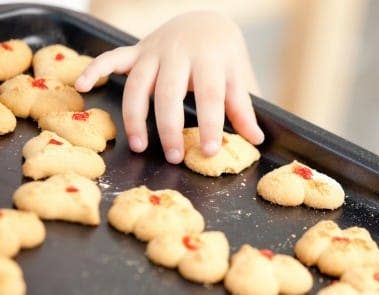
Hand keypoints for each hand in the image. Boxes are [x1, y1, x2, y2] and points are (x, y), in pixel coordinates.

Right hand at [75, 11, 263, 163]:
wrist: (206, 20)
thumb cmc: (224, 57)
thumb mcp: (238, 77)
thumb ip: (243, 108)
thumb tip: (257, 139)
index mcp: (211, 59)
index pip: (211, 94)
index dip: (211, 123)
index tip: (211, 151)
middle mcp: (180, 54)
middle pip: (170, 92)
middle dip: (170, 127)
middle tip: (175, 157)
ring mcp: (154, 51)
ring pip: (138, 83)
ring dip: (135, 115)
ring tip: (139, 145)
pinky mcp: (136, 50)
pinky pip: (112, 57)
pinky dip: (94, 67)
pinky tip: (83, 85)